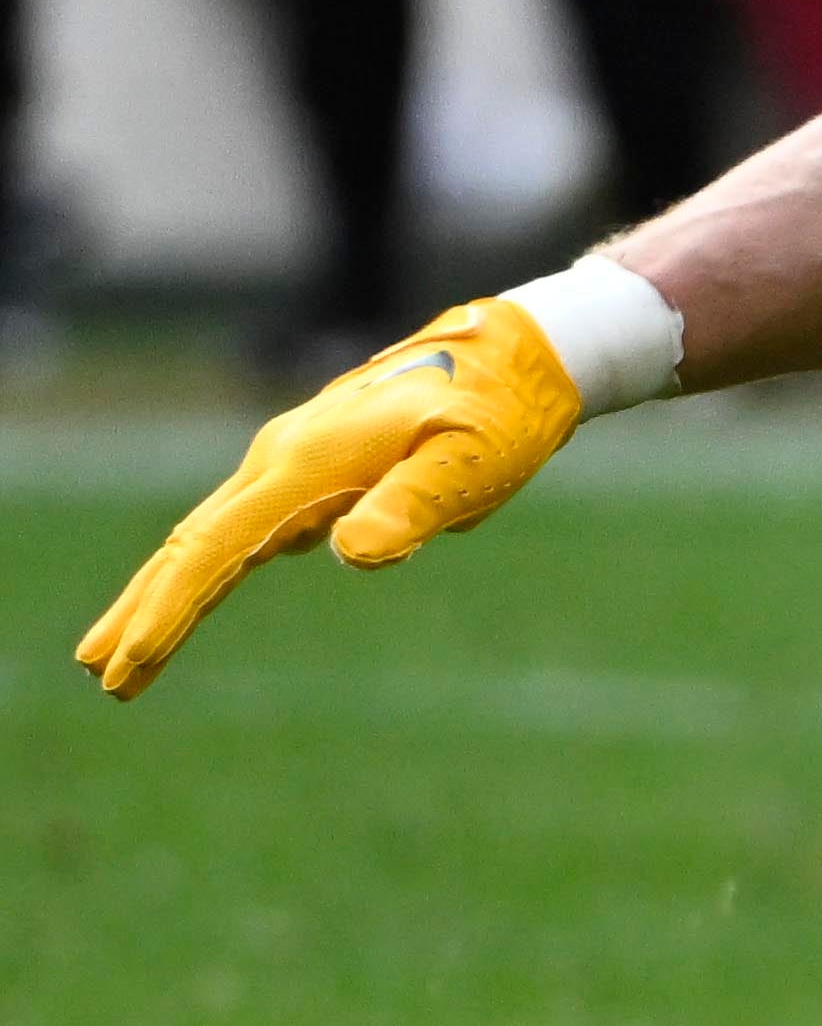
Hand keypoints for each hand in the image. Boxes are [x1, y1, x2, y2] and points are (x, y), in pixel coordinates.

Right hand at [73, 300, 589, 698]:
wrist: (519, 352)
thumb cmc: (502, 411)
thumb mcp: (471, 461)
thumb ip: (412, 506)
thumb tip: (348, 554)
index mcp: (309, 463)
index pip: (219, 548)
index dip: (170, 608)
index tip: (128, 664)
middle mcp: (285, 458)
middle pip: (193, 543)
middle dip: (143, 608)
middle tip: (98, 673)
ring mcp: (296, 459)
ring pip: (213, 533)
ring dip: (167, 589)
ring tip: (125, 649)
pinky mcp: (317, 466)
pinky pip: (247, 524)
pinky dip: (212, 563)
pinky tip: (197, 590)